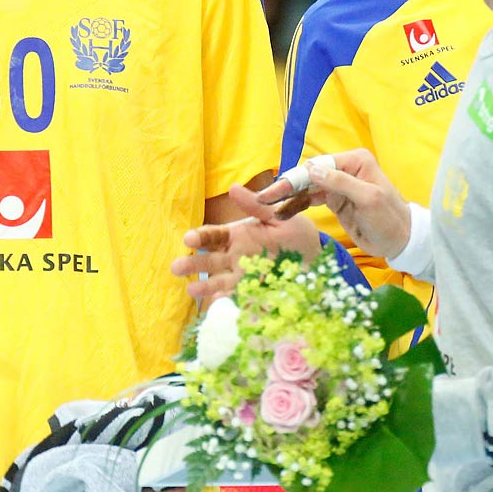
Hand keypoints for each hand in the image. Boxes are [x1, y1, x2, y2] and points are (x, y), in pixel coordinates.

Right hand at [171, 183, 323, 306]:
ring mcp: (244, 276)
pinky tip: (219, 303)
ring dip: (205, 286)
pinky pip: (240, 297)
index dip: (199, 237)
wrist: (316, 257)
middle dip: (193, 264)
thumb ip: (256, 206)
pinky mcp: (256, 292)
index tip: (188, 239)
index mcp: (237, 236)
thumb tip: (232, 187)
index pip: (213, 236)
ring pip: (220, 281)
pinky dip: (230, 301)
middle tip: (176, 267)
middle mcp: (236, 257)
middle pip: (210, 261)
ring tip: (190, 290)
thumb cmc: (295, 232)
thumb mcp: (278, 215)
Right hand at [268, 149, 411, 261]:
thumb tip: (311, 170)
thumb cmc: (390, 219)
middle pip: (308, 175)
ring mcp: (338, 184)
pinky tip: (281, 213)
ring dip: (287, 197)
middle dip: (285, 187)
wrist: (401, 241)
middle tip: (262, 199)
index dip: (295, 178)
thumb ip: (341, 183)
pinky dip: (295, 205)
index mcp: (354, 161)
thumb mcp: (368, 199)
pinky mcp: (334, 200)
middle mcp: (344, 168)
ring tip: (266, 207)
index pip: (318, 167)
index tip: (275, 191)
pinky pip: (310, 199)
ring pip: (305, 187)